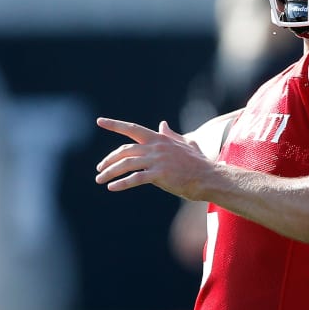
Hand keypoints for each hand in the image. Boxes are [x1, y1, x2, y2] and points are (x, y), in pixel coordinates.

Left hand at [94, 117, 211, 199]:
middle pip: (124, 150)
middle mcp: (155, 147)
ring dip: (110, 172)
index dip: (115, 124)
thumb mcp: (185, 143)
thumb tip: (162, 124)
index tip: (99, 121)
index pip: (132, 129)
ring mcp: (157, 160)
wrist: (208, 177)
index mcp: (159, 139)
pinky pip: (135, 178)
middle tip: (99, 169)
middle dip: (108, 160)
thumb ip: (171, 134)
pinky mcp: (159, 174)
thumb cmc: (198, 163)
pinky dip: (122, 183)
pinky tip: (112, 188)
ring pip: (126, 164)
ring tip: (100, 180)